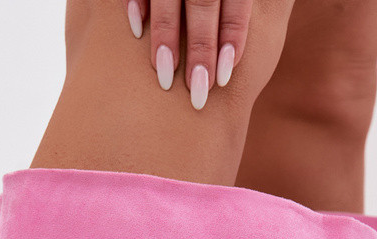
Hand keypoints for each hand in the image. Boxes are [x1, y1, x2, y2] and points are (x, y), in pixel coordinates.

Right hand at [125, 0, 253, 108]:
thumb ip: (234, 5)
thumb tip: (241, 47)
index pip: (236, 1)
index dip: (233, 36)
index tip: (225, 76)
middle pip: (204, 0)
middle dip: (201, 47)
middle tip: (198, 92)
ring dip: (166, 35)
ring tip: (165, 75)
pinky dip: (135, 1)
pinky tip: (136, 30)